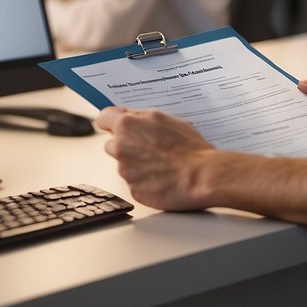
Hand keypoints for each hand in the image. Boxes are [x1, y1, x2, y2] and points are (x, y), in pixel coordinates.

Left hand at [95, 106, 214, 210]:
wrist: (202, 175)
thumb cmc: (191, 148)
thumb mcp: (167, 120)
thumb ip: (144, 119)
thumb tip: (135, 120)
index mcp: (128, 124)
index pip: (104, 118)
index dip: (111, 123)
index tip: (115, 127)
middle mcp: (121, 145)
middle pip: (112, 143)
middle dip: (125, 146)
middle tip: (147, 149)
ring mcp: (125, 168)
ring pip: (123, 164)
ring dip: (135, 164)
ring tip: (160, 165)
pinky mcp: (132, 188)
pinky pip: (134, 182)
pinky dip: (144, 181)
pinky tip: (162, 178)